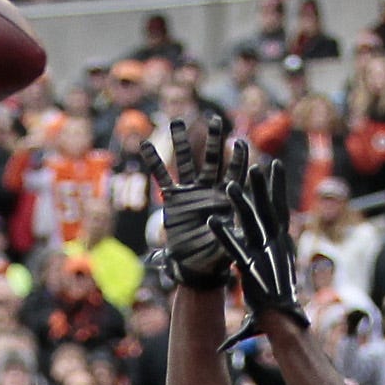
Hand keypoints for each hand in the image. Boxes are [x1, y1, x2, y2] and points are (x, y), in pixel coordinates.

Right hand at [140, 120, 240, 289]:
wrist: (196, 265)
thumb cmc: (216, 257)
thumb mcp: (227, 246)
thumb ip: (230, 235)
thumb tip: (233, 230)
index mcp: (226, 199)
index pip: (234, 174)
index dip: (237, 159)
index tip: (240, 142)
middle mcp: (209, 190)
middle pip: (212, 160)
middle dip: (213, 140)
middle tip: (214, 119)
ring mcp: (190, 192)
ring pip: (186, 162)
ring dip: (181, 142)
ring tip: (176, 121)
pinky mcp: (173, 199)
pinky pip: (162, 177)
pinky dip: (154, 161)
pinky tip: (145, 144)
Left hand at [211, 151, 301, 318]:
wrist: (282, 320)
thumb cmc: (278, 303)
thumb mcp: (277, 272)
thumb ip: (271, 257)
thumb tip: (272, 248)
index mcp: (281, 244)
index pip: (280, 210)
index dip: (277, 187)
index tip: (275, 167)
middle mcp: (275, 246)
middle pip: (269, 209)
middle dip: (263, 186)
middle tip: (258, 164)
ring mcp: (263, 256)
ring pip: (252, 223)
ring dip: (242, 203)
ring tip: (231, 185)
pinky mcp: (250, 269)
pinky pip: (234, 247)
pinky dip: (223, 235)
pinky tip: (212, 222)